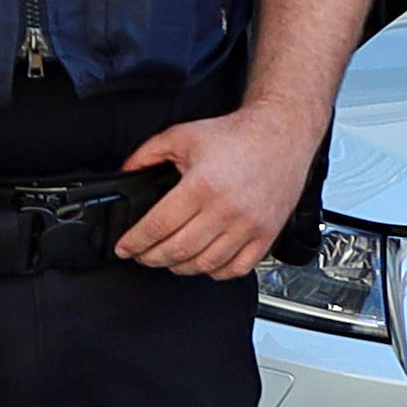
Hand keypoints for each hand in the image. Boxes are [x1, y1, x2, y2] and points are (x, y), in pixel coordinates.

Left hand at [115, 102, 323, 278]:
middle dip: (151, 257)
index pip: (158, 226)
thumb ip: (147, 153)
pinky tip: (204, 261)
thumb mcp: (182, 135)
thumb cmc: (237, 136)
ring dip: (180, 267)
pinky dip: (216, 271)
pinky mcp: (266, 234)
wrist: (282, 134)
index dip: (135, 242)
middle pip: (178, 250)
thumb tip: (127, 172)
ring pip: (205, 264)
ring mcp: (249, 225)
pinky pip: (237, 268)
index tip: (125, 247)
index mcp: (202, 185)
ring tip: (169, 259)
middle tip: (142, 255)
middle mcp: (226, 209)